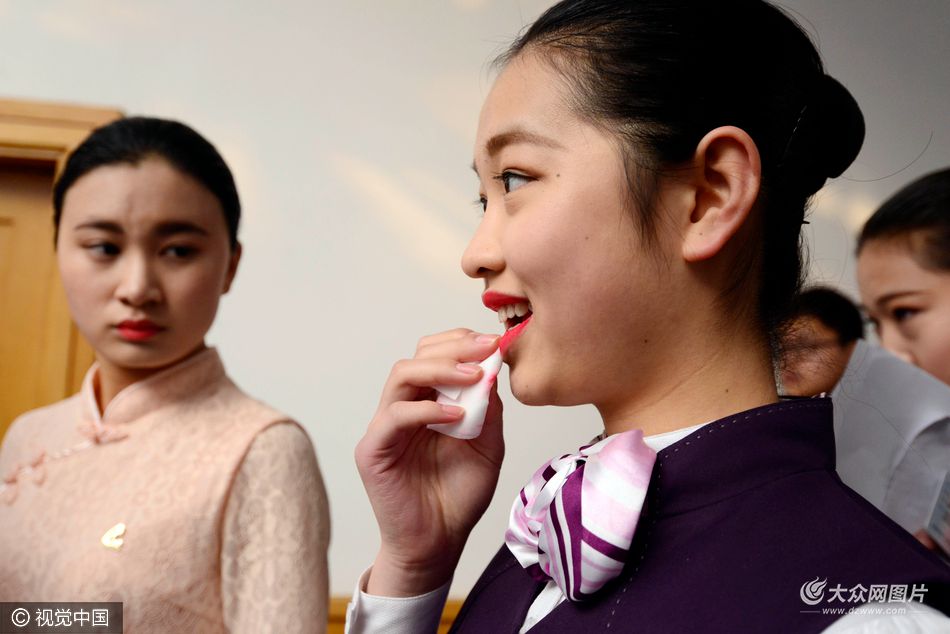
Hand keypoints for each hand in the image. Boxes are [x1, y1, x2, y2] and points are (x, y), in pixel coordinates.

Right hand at [355, 329, 504, 596]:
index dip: (461, 343)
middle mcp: (403, 408)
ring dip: (440, 369)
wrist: (437, 543)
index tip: (493, 343)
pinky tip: (456, 415)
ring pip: (401, 376)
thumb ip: (489, 411)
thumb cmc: (458, 497)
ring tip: (473, 376)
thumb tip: (493, 371)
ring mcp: (385, 426)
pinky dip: (427, 410)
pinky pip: (395, 415)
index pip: (434, 356)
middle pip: (416, 357)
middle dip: (454, 348)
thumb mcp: (487, 447)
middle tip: (486, 349)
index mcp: (428, 403)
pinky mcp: (374, 449)